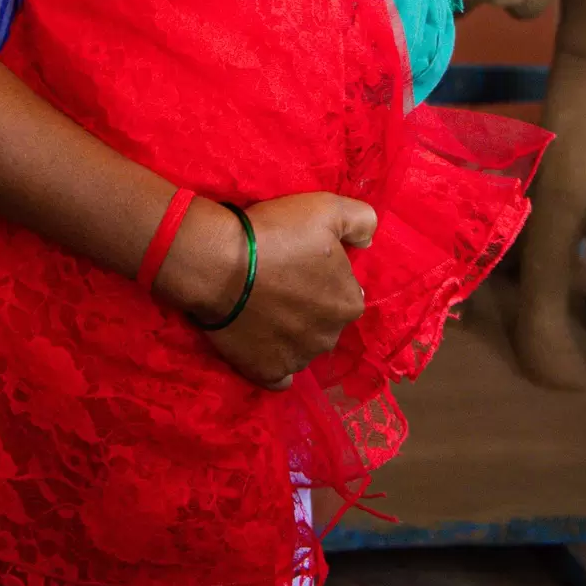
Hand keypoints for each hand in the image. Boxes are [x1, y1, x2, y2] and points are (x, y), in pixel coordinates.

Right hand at [160, 192, 375, 388]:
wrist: (217, 263)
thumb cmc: (275, 234)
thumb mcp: (326, 208)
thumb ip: (361, 221)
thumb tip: (368, 242)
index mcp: (349, 303)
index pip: (346, 291)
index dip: (325, 275)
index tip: (302, 262)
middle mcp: (330, 338)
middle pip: (325, 321)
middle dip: (310, 306)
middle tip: (281, 281)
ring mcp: (297, 360)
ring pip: (303, 346)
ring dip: (291, 331)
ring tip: (263, 305)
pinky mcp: (266, 372)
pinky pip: (278, 376)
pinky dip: (274, 361)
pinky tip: (263, 344)